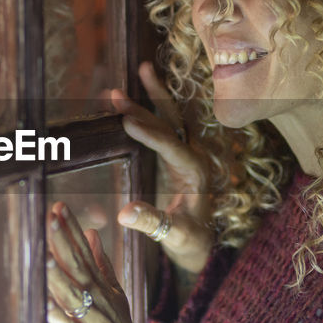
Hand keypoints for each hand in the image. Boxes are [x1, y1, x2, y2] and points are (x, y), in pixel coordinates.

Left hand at [46, 202, 149, 322]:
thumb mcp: (115, 292)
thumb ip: (102, 263)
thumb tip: (92, 233)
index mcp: (100, 285)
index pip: (84, 251)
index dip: (71, 229)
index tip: (58, 208)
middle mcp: (95, 299)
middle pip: (77, 266)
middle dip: (62, 242)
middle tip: (49, 218)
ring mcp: (90, 320)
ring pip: (71, 294)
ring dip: (57, 275)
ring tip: (44, 255)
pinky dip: (57, 317)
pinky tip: (44, 305)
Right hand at [112, 61, 214, 273]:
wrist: (200, 243)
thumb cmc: (190, 239)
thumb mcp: (174, 234)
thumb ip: (152, 222)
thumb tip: (124, 213)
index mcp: (195, 172)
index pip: (171, 146)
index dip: (149, 133)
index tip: (125, 122)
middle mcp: (191, 157)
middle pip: (171, 123)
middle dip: (149, 101)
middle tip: (122, 88)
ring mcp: (183, 155)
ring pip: (167, 120)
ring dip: (149, 99)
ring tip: (130, 79)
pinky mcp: (172, 158)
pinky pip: (160, 129)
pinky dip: (146, 112)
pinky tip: (131, 102)